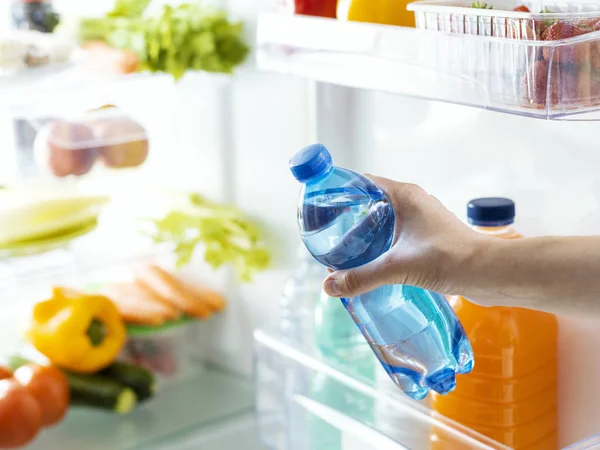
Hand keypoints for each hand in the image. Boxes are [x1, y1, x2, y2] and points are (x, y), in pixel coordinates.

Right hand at [322, 176, 487, 298]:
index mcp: (405, 195)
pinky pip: (399, 235)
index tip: (324, 206)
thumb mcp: (398, 267)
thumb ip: (362, 277)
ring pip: (386, 221)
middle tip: (331, 236)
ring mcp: (424, 220)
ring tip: (348, 253)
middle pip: (372, 203)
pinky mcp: (430, 237)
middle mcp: (414, 202)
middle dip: (351, 219)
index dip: (342, 191)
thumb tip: (330, 286)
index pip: (364, 182)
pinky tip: (375, 265)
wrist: (489, 273)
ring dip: (368, 235)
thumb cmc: (451, 258)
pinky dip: (384, 246)